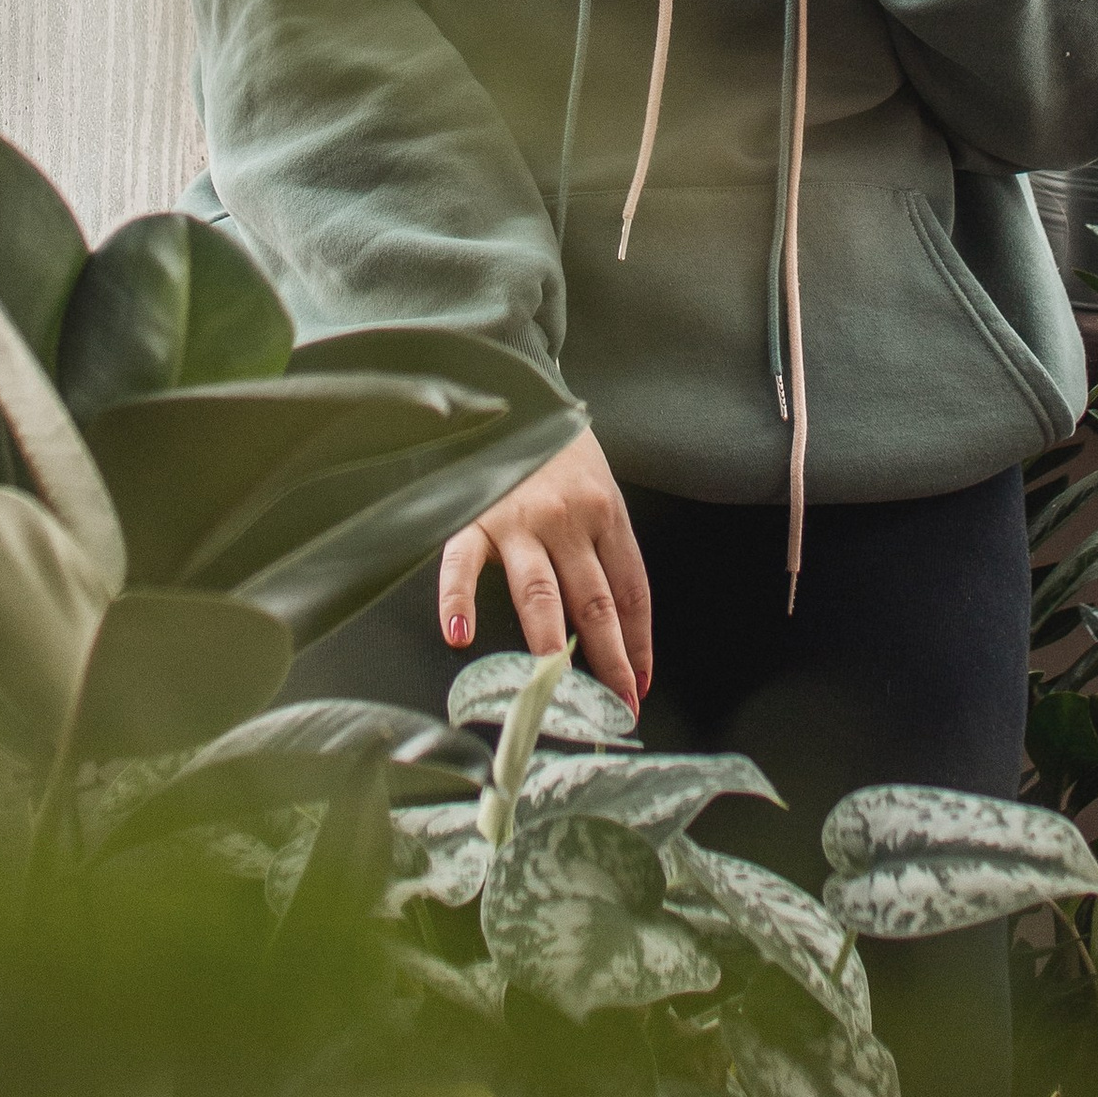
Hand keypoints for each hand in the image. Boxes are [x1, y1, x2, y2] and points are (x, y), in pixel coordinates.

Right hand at [439, 427, 651, 715]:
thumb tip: (617, 620)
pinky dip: (458, 600)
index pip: (631, 590)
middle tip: (615, 705)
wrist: (516, 391)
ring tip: (554, 688)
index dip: (638, 642)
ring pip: (539, 592)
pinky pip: (462, 563)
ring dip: (548, 646)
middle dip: (608, 660)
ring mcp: (518, 519)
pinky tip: (460, 635)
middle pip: (594, 601)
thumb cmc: (559, 450)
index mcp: (606, 512)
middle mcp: (567, 519)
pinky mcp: (473, 515)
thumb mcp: (597, 488)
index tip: (639, 685)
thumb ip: (602, 545)